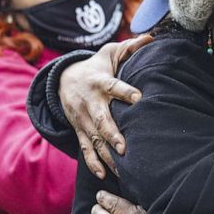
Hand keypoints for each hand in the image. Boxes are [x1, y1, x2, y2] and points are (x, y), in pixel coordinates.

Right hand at [59, 35, 151, 178]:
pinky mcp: (80, 131)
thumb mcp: (109, 54)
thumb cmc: (96, 66)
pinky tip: (103, 175)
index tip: (139, 98)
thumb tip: (150, 38)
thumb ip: (129, 48)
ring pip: (95, 139)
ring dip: (107, 155)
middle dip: (112, 134)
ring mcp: (83, 119)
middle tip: (124, 147)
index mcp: (99, 82)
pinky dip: (93, 163)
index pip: (113, 86)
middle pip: (101, 119)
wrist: (63, 81)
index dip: (125, 91)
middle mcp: (90, 103)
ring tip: (121, 170)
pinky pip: (86, 149)